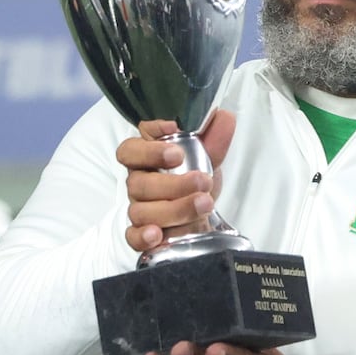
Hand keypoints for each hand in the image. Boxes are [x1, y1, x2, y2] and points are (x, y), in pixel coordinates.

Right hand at [115, 110, 235, 252]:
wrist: (204, 211)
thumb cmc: (196, 177)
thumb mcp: (209, 156)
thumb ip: (214, 137)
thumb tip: (224, 117)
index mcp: (146, 157)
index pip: (132, 149)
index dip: (150, 148)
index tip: (176, 145)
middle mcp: (138, 182)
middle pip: (139, 183)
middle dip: (173, 183)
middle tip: (202, 180)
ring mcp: (139, 209)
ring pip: (141, 211)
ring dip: (174, 208)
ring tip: (204, 203)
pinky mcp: (143, 234)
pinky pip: (132, 237)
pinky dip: (143, 236)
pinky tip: (158, 234)